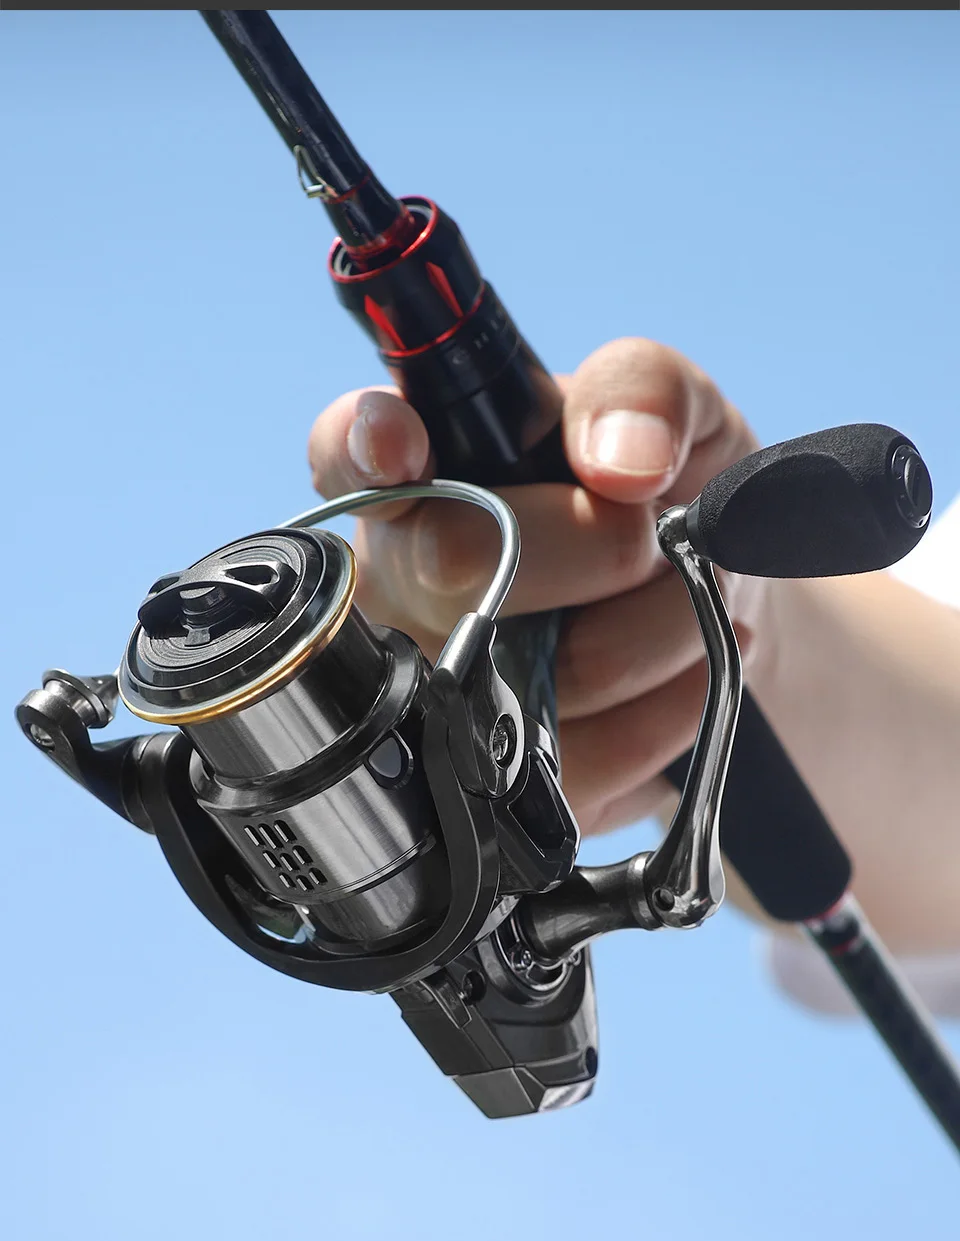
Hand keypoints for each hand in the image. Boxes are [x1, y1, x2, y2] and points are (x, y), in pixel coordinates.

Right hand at [308, 338, 768, 834]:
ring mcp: (439, 691)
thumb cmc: (667, 499)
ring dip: (660, 626)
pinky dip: (671, 703)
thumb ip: (641, 389)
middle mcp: (405, 586)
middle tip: (656, 533)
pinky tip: (684, 665)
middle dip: (603, 546)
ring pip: (547, 672)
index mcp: (426, 472)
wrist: (717, 612)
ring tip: (686, 593)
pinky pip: (585, 758)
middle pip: (467, 565)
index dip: (365, 450)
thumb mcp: (675, 412)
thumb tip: (622, 460)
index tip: (404, 448)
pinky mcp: (497, 780)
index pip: (348, 454)